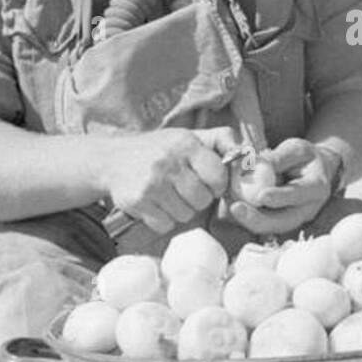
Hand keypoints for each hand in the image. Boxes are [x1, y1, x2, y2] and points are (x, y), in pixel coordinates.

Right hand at [101, 126, 241, 235]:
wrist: (112, 160)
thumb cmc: (159, 150)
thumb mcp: (188, 136)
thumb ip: (220, 140)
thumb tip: (249, 153)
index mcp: (185, 143)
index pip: (218, 175)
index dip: (217, 184)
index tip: (209, 183)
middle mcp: (168, 162)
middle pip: (203, 199)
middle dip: (198, 198)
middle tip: (185, 190)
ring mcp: (151, 183)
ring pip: (185, 214)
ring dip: (181, 210)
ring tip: (169, 195)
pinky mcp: (137, 202)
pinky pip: (165, 224)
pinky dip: (163, 219)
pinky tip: (155, 204)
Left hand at [224, 137, 336, 236]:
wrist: (314, 172)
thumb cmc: (304, 157)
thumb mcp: (296, 148)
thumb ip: (280, 157)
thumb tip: (259, 163)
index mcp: (316, 188)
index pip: (298, 194)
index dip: (280, 197)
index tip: (262, 196)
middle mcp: (307, 210)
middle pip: (283, 222)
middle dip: (257, 219)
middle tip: (235, 208)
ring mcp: (294, 220)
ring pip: (270, 227)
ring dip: (248, 219)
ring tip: (229, 205)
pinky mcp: (280, 223)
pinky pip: (262, 224)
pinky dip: (246, 216)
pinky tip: (231, 204)